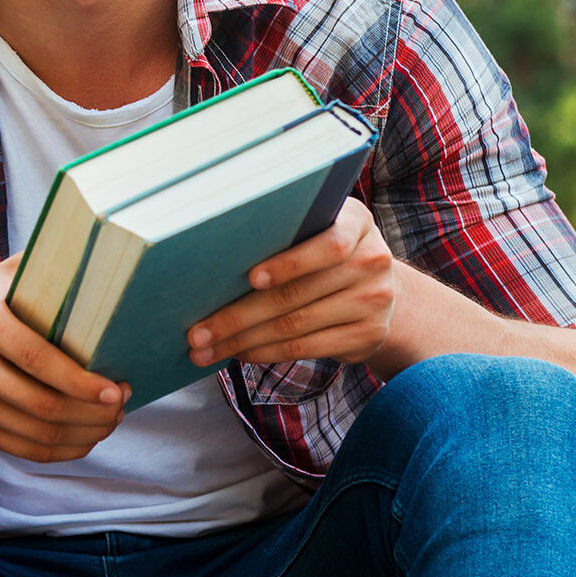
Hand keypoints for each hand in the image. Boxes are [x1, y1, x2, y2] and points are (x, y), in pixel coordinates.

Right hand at [0, 253, 129, 461]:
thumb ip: (37, 266)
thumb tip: (93, 249)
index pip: (35, 357)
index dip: (79, 380)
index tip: (114, 387)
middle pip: (42, 403)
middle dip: (92, 412)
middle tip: (120, 404)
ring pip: (37, 433)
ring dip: (84, 433)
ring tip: (109, 419)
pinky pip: (25, 449)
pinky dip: (62, 449)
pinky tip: (84, 437)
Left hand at [186, 197, 396, 366]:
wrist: (379, 290)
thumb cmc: (325, 255)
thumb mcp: (318, 231)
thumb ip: (284, 234)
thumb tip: (214, 260)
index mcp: (356, 223)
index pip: (328, 245)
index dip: (288, 263)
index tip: (250, 278)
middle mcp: (371, 260)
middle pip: (295, 293)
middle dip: (237, 316)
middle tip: (197, 334)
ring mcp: (374, 300)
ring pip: (294, 325)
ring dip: (243, 340)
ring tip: (206, 349)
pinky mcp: (368, 335)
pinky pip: (307, 347)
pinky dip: (267, 352)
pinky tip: (240, 353)